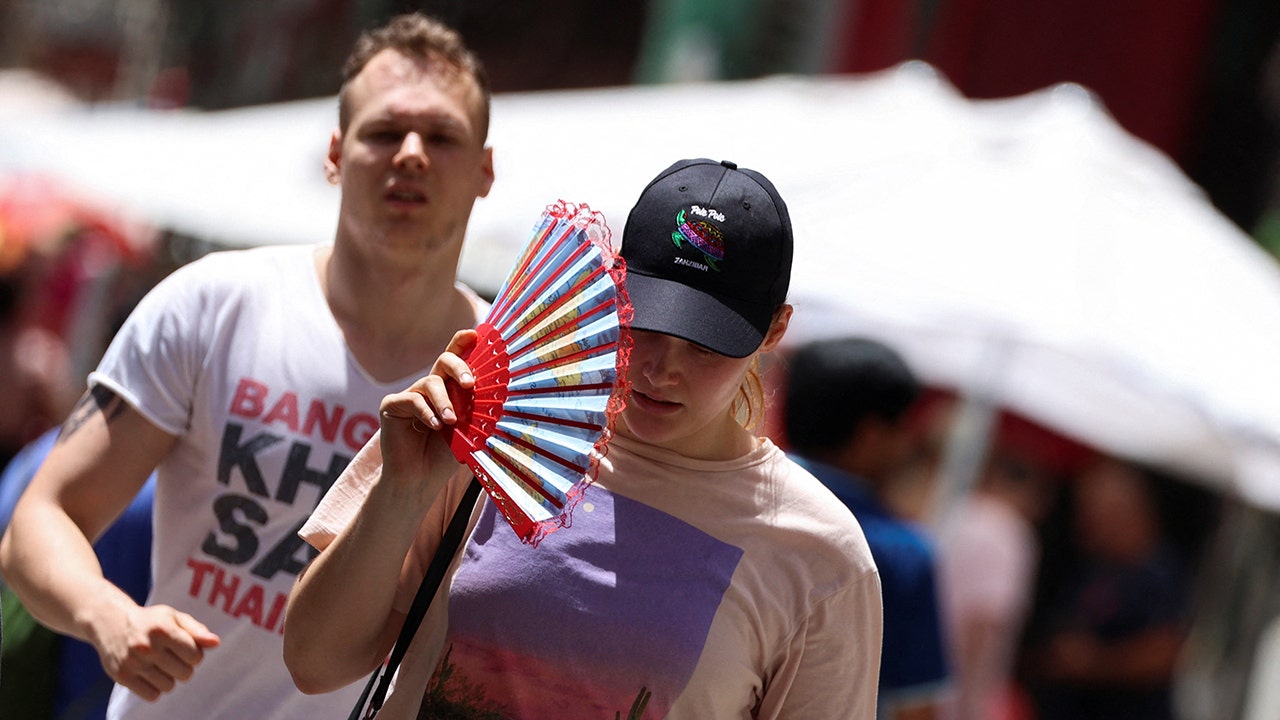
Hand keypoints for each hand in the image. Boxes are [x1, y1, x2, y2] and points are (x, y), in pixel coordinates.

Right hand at [95, 604, 220, 700]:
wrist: (110, 622)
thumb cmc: (151, 621)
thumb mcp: (174, 617)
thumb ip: (197, 631)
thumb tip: (216, 643)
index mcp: (163, 628)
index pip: (195, 656)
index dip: (195, 654)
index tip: (186, 648)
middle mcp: (147, 646)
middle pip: (185, 673)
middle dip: (184, 666)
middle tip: (172, 656)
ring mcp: (133, 662)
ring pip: (169, 686)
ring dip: (169, 677)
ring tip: (160, 664)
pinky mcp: (121, 676)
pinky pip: (152, 695)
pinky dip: (155, 688)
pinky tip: (149, 674)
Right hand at [378, 330, 477, 491]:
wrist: (419, 479)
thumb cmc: (445, 455)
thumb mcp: (466, 429)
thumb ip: (474, 409)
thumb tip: (497, 393)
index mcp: (448, 388)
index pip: (456, 358)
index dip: (463, 343)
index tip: (476, 334)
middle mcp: (429, 387)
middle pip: (444, 362)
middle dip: (459, 367)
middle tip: (469, 384)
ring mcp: (409, 394)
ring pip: (430, 383)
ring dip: (444, 402)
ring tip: (451, 421)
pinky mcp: (392, 405)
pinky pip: (411, 399)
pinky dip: (426, 412)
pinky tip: (434, 426)